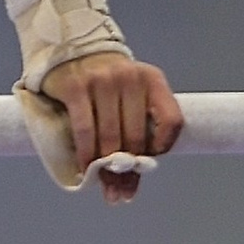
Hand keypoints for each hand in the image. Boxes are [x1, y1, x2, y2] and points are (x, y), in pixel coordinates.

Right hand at [50, 50, 182, 204]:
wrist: (72, 51)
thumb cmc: (106, 83)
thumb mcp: (131, 94)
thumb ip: (138, 124)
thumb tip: (134, 176)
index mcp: (152, 79)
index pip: (171, 120)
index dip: (163, 147)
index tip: (149, 164)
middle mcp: (130, 77)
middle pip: (136, 136)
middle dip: (128, 169)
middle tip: (121, 192)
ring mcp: (102, 80)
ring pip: (109, 137)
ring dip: (106, 168)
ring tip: (105, 186)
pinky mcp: (76, 87)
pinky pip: (84, 130)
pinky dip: (86, 154)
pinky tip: (85, 168)